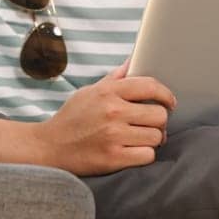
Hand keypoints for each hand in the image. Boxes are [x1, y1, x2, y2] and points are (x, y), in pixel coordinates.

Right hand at [34, 61, 176, 175]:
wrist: (49, 148)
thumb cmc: (71, 119)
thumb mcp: (88, 92)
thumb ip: (113, 79)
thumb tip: (132, 60)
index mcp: (108, 92)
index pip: (150, 86)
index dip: (166, 94)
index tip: (170, 102)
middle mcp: (113, 112)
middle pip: (159, 114)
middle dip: (160, 120)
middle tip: (152, 124)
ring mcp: (113, 136)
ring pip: (156, 136)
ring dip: (153, 139)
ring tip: (143, 138)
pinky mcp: (113, 158)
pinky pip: (147, 155)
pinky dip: (145, 154)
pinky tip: (135, 151)